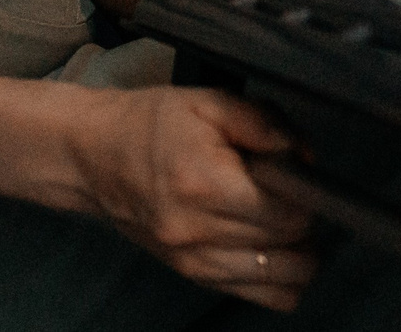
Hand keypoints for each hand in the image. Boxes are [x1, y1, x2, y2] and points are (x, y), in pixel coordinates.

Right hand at [76, 85, 315, 309]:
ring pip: (281, 282)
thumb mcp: (209, 101)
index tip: (299, 174)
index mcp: (204, 184)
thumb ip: (265, 122)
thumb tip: (305, 156)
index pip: (286, 214)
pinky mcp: (191, 275)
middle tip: (294, 193)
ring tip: (289, 223)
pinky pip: (260, 298)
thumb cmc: (150, 124)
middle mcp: (197, 232)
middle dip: (306, 221)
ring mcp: (193, 261)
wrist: (92, 157)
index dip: (307, 194)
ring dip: (299, 255)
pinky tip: (276, 249)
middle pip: (288, 249)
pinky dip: (280, 279)